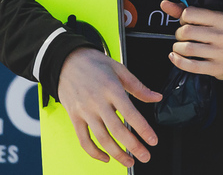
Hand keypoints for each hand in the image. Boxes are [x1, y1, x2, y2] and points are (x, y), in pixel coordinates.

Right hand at [57, 47, 161, 166]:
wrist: (66, 60)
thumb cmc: (94, 63)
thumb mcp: (119, 69)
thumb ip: (138, 87)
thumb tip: (156, 97)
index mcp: (111, 88)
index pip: (130, 113)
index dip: (143, 129)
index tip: (153, 140)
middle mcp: (97, 102)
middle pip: (117, 130)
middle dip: (133, 146)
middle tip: (145, 156)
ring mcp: (84, 111)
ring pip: (101, 138)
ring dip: (117, 154)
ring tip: (129, 161)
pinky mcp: (74, 117)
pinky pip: (83, 140)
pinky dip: (94, 152)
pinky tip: (106, 157)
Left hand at [161, 0, 222, 79]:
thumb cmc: (218, 32)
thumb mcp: (208, 18)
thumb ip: (184, 10)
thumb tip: (164, 4)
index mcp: (221, 19)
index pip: (190, 13)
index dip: (183, 18)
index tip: (186, 22)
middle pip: (187, 32)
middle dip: (179, 34)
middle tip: (182, 36)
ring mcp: (221, 53)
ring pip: (188, 49)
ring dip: (178, 48)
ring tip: (181, 46)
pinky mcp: (217, 68)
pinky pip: (192, 66)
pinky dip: (178, 61)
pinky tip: (175, 56)